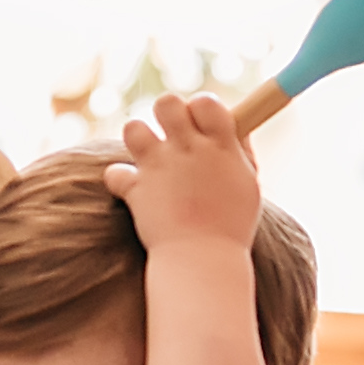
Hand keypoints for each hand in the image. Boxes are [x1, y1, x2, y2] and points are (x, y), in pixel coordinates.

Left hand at [106, 91, 260, 251]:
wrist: (203, 263)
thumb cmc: (232, 227)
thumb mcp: (248, 185)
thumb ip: (239, 153)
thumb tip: (236, 128)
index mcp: (220, 146)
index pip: (206, 101)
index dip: (200, 108)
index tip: (201, 124)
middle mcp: (187, 150)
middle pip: (167, 103)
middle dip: (167, 114)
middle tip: (173, 137)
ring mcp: (158, 168)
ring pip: (133, 128)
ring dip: (139, 139)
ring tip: (150, 159)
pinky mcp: (135, 190)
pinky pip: (115, 173)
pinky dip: (121, 181)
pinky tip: (133, 190)